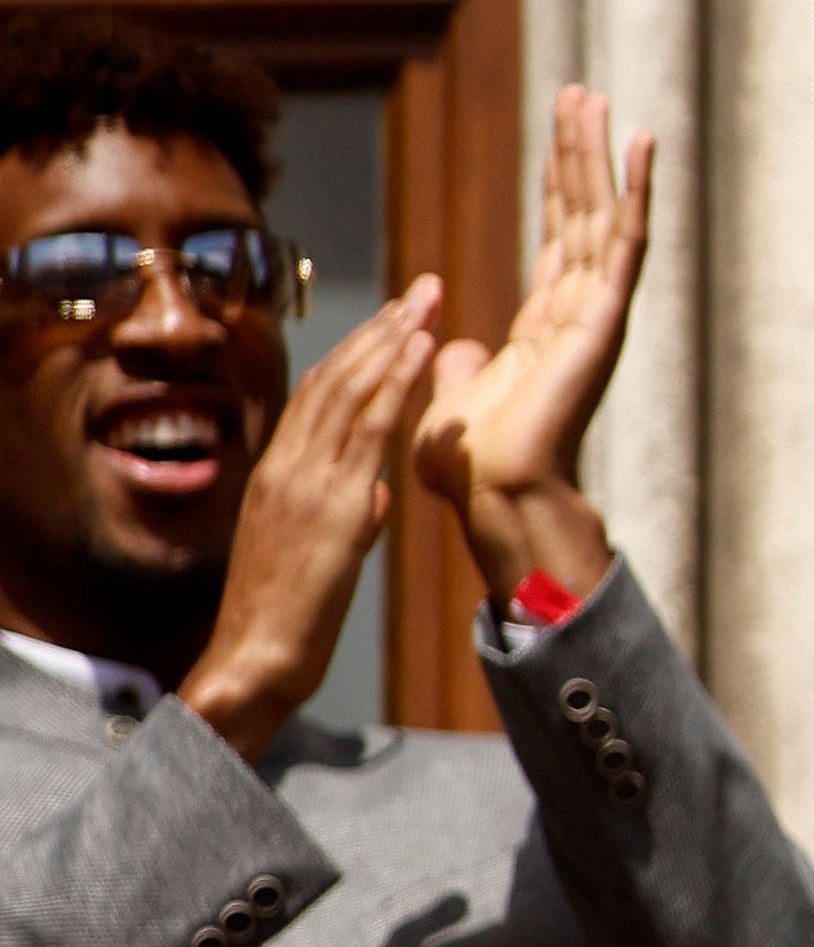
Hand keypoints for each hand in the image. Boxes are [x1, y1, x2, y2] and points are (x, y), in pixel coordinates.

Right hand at [178, 280, 444, 757]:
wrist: (256, 658)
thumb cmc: (286, 617)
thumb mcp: (317, 550)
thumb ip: (343, 512)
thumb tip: (373, 491)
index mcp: (279, 474)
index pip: (319, 394)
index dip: (358, 351)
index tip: (393, 318)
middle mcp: (287, 466)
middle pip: (335, 377)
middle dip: (380, 328)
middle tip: (420, 288)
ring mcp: (306, 480)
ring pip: (349, 390)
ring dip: (392, 339)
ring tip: (426, 300)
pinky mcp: (332, 502)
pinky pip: (367, 427)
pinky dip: (396, 380)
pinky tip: (421, 347)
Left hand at [412, 87, 653, 604]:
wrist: (493, 489)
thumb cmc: (474, 461)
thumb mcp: (453, 395)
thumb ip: (457, 364)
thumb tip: (452, 345)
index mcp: (548, 324)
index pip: (559, 236)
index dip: (560, 182)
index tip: (561, 132)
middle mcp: (581, 309)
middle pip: (583, 212)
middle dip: (580, 152)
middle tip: (579, 95)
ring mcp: (598, 310)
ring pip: (602, 214)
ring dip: (600, 155)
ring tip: (595, 100)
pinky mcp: (605, 314)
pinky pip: (624, 241)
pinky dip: (636, 190)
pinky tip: (640, 142)